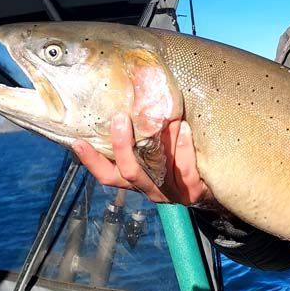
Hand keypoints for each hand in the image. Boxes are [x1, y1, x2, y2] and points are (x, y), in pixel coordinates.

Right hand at [71, 114, 214, 206]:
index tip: (77, 140)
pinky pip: (185, 172)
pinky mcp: (191, 193)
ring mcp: (169, 193)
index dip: (91, 160)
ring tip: (163, 119)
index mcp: (135, 180)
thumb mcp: (157, 152)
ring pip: (157, 172)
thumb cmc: (179, 162)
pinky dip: (183, 150)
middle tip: (120, 119)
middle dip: (122, 145)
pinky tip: (183, 129)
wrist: (212, 188)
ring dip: (159, 144)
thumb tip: (131, 97)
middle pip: (128, 171)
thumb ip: (143, 136)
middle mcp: (148, 189)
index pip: (106, 174)